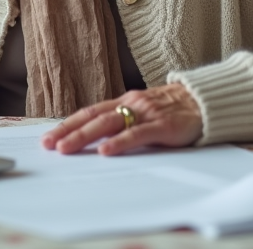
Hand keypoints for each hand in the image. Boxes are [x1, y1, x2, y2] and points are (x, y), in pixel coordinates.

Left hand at [40, 83, 202, 155]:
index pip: (89, 112)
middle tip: (49, 145)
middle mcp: (130, 104)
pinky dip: (119, 142)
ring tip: (67, 148)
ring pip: (109, 123)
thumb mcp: (142, 113)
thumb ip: (123, 122)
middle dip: (68, 131)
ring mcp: (145, 113)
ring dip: (85, 136)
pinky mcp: (162, 125)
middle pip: (93, 117)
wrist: (204, 102)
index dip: (67, 124)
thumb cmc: (171, 110)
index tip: (48, 137)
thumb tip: (95, 140)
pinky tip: (106, 151)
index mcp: (123, 102)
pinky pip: (137, 134)